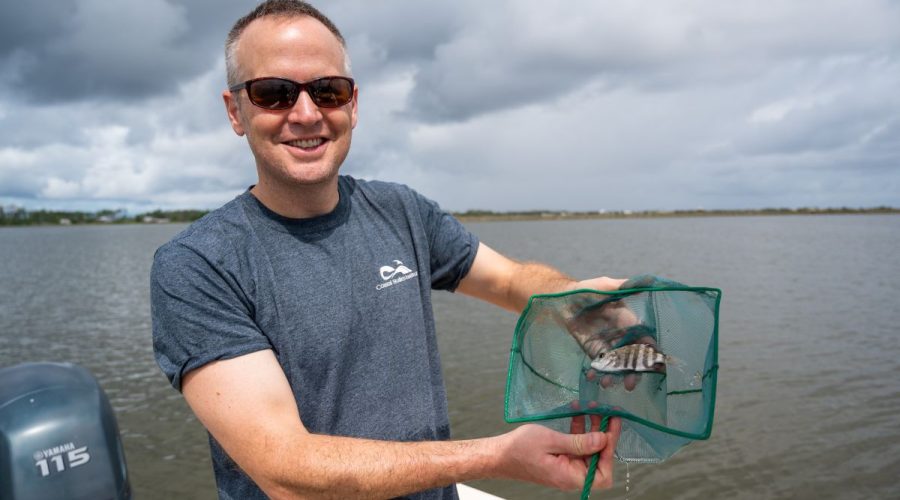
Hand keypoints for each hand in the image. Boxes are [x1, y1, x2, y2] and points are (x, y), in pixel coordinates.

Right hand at [493, 419, 620, 490]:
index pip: (602, 473)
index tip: (610, 428)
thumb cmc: (519, 449)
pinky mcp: (560, 459)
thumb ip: (579, 442)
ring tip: (592, 409)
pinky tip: (577, 415)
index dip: (610, 451)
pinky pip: (576, 447)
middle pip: (598, 459)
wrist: (498, 455)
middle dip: (603, 435)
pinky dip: (578, 431)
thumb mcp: (551, 441)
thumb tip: (603, 440)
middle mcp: (570, 475)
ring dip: (591, 430)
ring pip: (587, 450)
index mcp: (569, 476)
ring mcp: (565, 467)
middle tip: (607, 413)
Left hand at [561, 276, 654, 390]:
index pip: (646, 341)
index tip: (656, 366)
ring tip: (608, 384)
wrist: (562, 298)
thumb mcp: (606, 286)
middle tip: (630, 384)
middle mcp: (621, 336)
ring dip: (615, 376)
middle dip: (634, 372)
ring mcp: (607, 344)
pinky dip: (598, 372)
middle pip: (633, 358)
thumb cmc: (587, 289)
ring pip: (617, 364)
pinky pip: (599, 363)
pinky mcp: (592, 349)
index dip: (652, 354)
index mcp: (629, 322)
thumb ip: (625, 286)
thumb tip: (649, 279)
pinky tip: (594, 378)